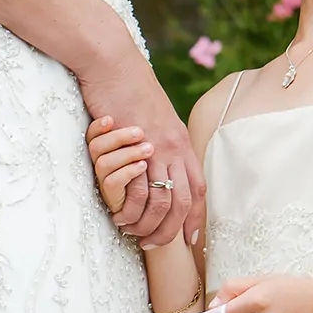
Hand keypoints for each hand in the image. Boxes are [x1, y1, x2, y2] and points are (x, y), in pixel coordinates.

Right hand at [78, 46, 204, 248]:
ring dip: (150, 224)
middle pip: (183, 201)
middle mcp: (174, 147)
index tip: (192, 240)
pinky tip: (121, 217)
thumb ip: (162, 141)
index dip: (197, 217)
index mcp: (182, 142)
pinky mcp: (134, 146)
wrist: (115, 65)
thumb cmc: (130, 89)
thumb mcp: (156, 117)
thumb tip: (159, 160)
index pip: (198, 188)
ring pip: (162, 199)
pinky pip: (137, 188)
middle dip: (173, 230)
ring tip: (136, 235)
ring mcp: (155, 148)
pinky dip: (131, 209)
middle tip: (157, 247)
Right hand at [87, 116, 154, 214]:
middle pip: (95, 146)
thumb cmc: (162, 168)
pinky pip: (112, 183)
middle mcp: (103, 163)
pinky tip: (143, 166)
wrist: (154, 204)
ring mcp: (106, 180)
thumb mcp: (161, 145)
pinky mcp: (112, 197)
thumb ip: (149, 131)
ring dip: (127, 155)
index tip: (111, 118)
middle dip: (117, 137)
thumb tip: (147, 108)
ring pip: (103, 164)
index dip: (98, 126)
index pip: (93, 134)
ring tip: (149, 149)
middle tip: (140, 132)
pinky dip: (127, 172)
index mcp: (110, 147)